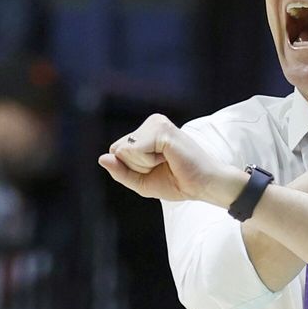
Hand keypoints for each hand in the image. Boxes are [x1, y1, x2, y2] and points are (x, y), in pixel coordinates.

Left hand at [98, 114, 243, 204]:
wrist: (204, 185)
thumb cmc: (179, 182)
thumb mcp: (142, 181)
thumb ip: (121, 172)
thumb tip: (102, 158)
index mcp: (148, 131)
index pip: (117, 151)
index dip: (132, 168)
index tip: (157, 169)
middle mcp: (152, 122)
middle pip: (118, 149)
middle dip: (136, 166)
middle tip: (163, 166)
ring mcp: (157, 123)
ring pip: (124, 150)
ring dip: (143, 165)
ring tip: (167, 162)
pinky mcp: (162, 129)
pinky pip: (134, 150)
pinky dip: (148, 162)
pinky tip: (169, 158)